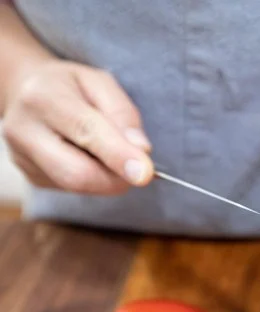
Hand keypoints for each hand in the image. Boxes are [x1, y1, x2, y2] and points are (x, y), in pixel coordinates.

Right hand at [2, 60, 153, 193]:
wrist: (26, 92)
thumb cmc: (70, 86)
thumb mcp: (100, 83)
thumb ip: (122, 113)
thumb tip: (141, 150)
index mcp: (44, 98)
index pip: (86, 132)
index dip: (119, 156)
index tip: (145, 173)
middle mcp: (24, 131)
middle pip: (77, 174)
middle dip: (118, 178)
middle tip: (141, 168)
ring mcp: (23, 159)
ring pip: (78, 186)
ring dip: (107, 177)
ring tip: (108, 151)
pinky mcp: (32, 178)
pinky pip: (74, 189)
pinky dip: (94, 179)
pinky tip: (89, 157)